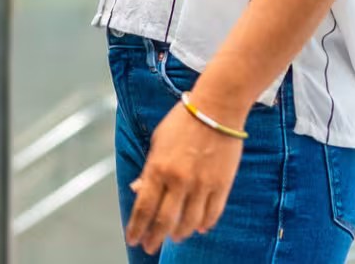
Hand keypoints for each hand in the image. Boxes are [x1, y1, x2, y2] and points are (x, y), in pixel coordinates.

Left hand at [124, 103, 244, 253]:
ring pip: (189, 222)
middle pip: (164, 221)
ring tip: (175, 237)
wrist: (217, 107)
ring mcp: (202, 184)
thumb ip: (148, 170)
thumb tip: (137, 190)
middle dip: (154, 238)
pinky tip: (198, 228)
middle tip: (150, 247)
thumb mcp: (157, 142)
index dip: (136, 228)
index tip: (132, 239)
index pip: (143, 208)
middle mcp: (178, 180)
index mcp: (158, 168)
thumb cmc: (183, 121)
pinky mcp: (222, 184)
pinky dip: (204, 224)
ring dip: (179, 234)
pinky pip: (212, 213)